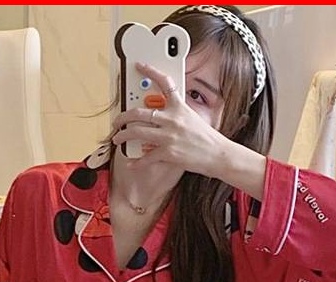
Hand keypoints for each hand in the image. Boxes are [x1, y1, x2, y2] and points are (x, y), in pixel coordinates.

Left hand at [111, 62, 225, 176]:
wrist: (218, 154)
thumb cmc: (207, 138)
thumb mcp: (193, 117)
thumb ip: (176, 113)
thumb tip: (161, 115)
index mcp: (179, 107)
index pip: (164, 83)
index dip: (150, 71)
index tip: (139, 66)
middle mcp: (171, 119)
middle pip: (139, 112)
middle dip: (122, 117)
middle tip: (117, 121)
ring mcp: (168, 136)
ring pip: (136, 132)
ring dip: (123, 136)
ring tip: (118, 139)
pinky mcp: (168, 153)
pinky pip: (146, 157)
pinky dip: (136, 162)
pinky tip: (130, 163)